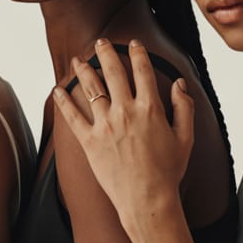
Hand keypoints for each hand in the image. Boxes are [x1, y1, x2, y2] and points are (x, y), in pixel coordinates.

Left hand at [51, 39, 192, 231]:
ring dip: (83, 71)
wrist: (147, 200)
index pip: (142, 71)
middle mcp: (126, 112)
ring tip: (78, 60)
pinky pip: (73, 116)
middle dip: (106, 52)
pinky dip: (63, 101)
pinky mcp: (89, 141)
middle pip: (113, 72)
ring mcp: (105, 125)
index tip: (133, 43)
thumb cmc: (168, 171)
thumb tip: (180, 83)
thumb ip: (184, 107)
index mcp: (150, 109)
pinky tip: (58, 90)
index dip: (137, 53)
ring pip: (90, 89)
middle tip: (101, 42)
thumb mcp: (185, 138)